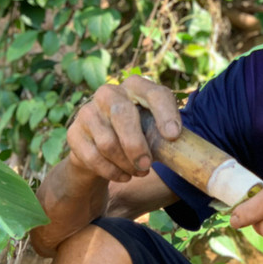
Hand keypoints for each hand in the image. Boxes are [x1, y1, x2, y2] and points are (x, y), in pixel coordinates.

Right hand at [66, 75, 180, 182]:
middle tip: (148, 165)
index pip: (154, 93)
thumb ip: (167, 134)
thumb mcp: (153, 131)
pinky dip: (112, 172)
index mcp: (135, 87)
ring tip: (138, 172)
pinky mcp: (74, 133)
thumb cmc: (137, 138)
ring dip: (126, 164)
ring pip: (108, 142)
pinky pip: (94, 157)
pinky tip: (123, 176)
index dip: (165, 113)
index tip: (172, 136)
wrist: (100, 153)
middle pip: (123, 114)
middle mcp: (109, 93)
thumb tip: (188, 152)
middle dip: (137, 145)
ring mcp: (88, 111)